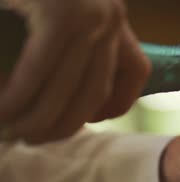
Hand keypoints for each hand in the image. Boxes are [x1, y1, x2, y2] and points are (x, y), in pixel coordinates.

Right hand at [0, 0, 150, 143]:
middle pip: (97, 92)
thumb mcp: (58, 23)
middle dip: (62, 126)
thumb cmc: (25, 2)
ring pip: (73, 89)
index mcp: (112, 18)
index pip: (133, 73)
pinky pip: (43, 71)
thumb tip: (68, 99)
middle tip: (28, 138)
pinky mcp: (60, 9)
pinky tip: (2, 109)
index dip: (111, 106)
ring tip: (9, 130)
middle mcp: (109, 15)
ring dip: (37, 119)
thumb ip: (72, 54)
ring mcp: (89, 12)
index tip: (80, 121)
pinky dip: (19, 96)